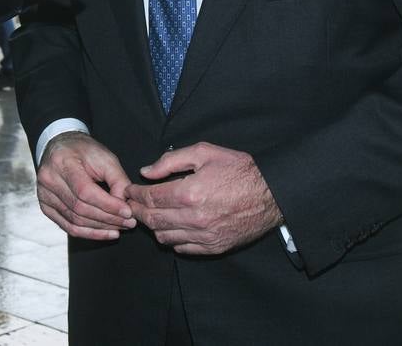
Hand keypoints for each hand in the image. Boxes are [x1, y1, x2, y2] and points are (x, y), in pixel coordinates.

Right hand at [36, 132, 135, 240]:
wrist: (62, 147)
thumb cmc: (85, 151)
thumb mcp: (106, 158)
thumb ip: (118, 181)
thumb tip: (125, 207)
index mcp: (62, 162)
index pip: (85, 191)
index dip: (108, 205)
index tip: (128, 212)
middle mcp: (49, 179)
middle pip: (80, 208)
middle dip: (108, 218)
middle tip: (128, 222)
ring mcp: (44, 195)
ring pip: (75, 221)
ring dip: (100, 228)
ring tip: (120, 228)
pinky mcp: (45, 207)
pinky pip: (68, 226)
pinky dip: (88, 233)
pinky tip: (104, 232)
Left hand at [125, 142, 281, 255]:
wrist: (272, 194)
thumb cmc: (239, 170)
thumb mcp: (205, 153)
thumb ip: (171, 161)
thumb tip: (146, 172)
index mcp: (189, 193)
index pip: (151, 198)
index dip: (135, 194)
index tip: (129, 190)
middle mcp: (194, 218)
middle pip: (153, 220)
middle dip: (138, 211)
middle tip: (131, 204)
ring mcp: (204, 236)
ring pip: (164, 237)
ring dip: (152, 227)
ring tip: (149, 215)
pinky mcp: (214, 247)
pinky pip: (183, 248)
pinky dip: (171, 239)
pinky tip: (170, 229)